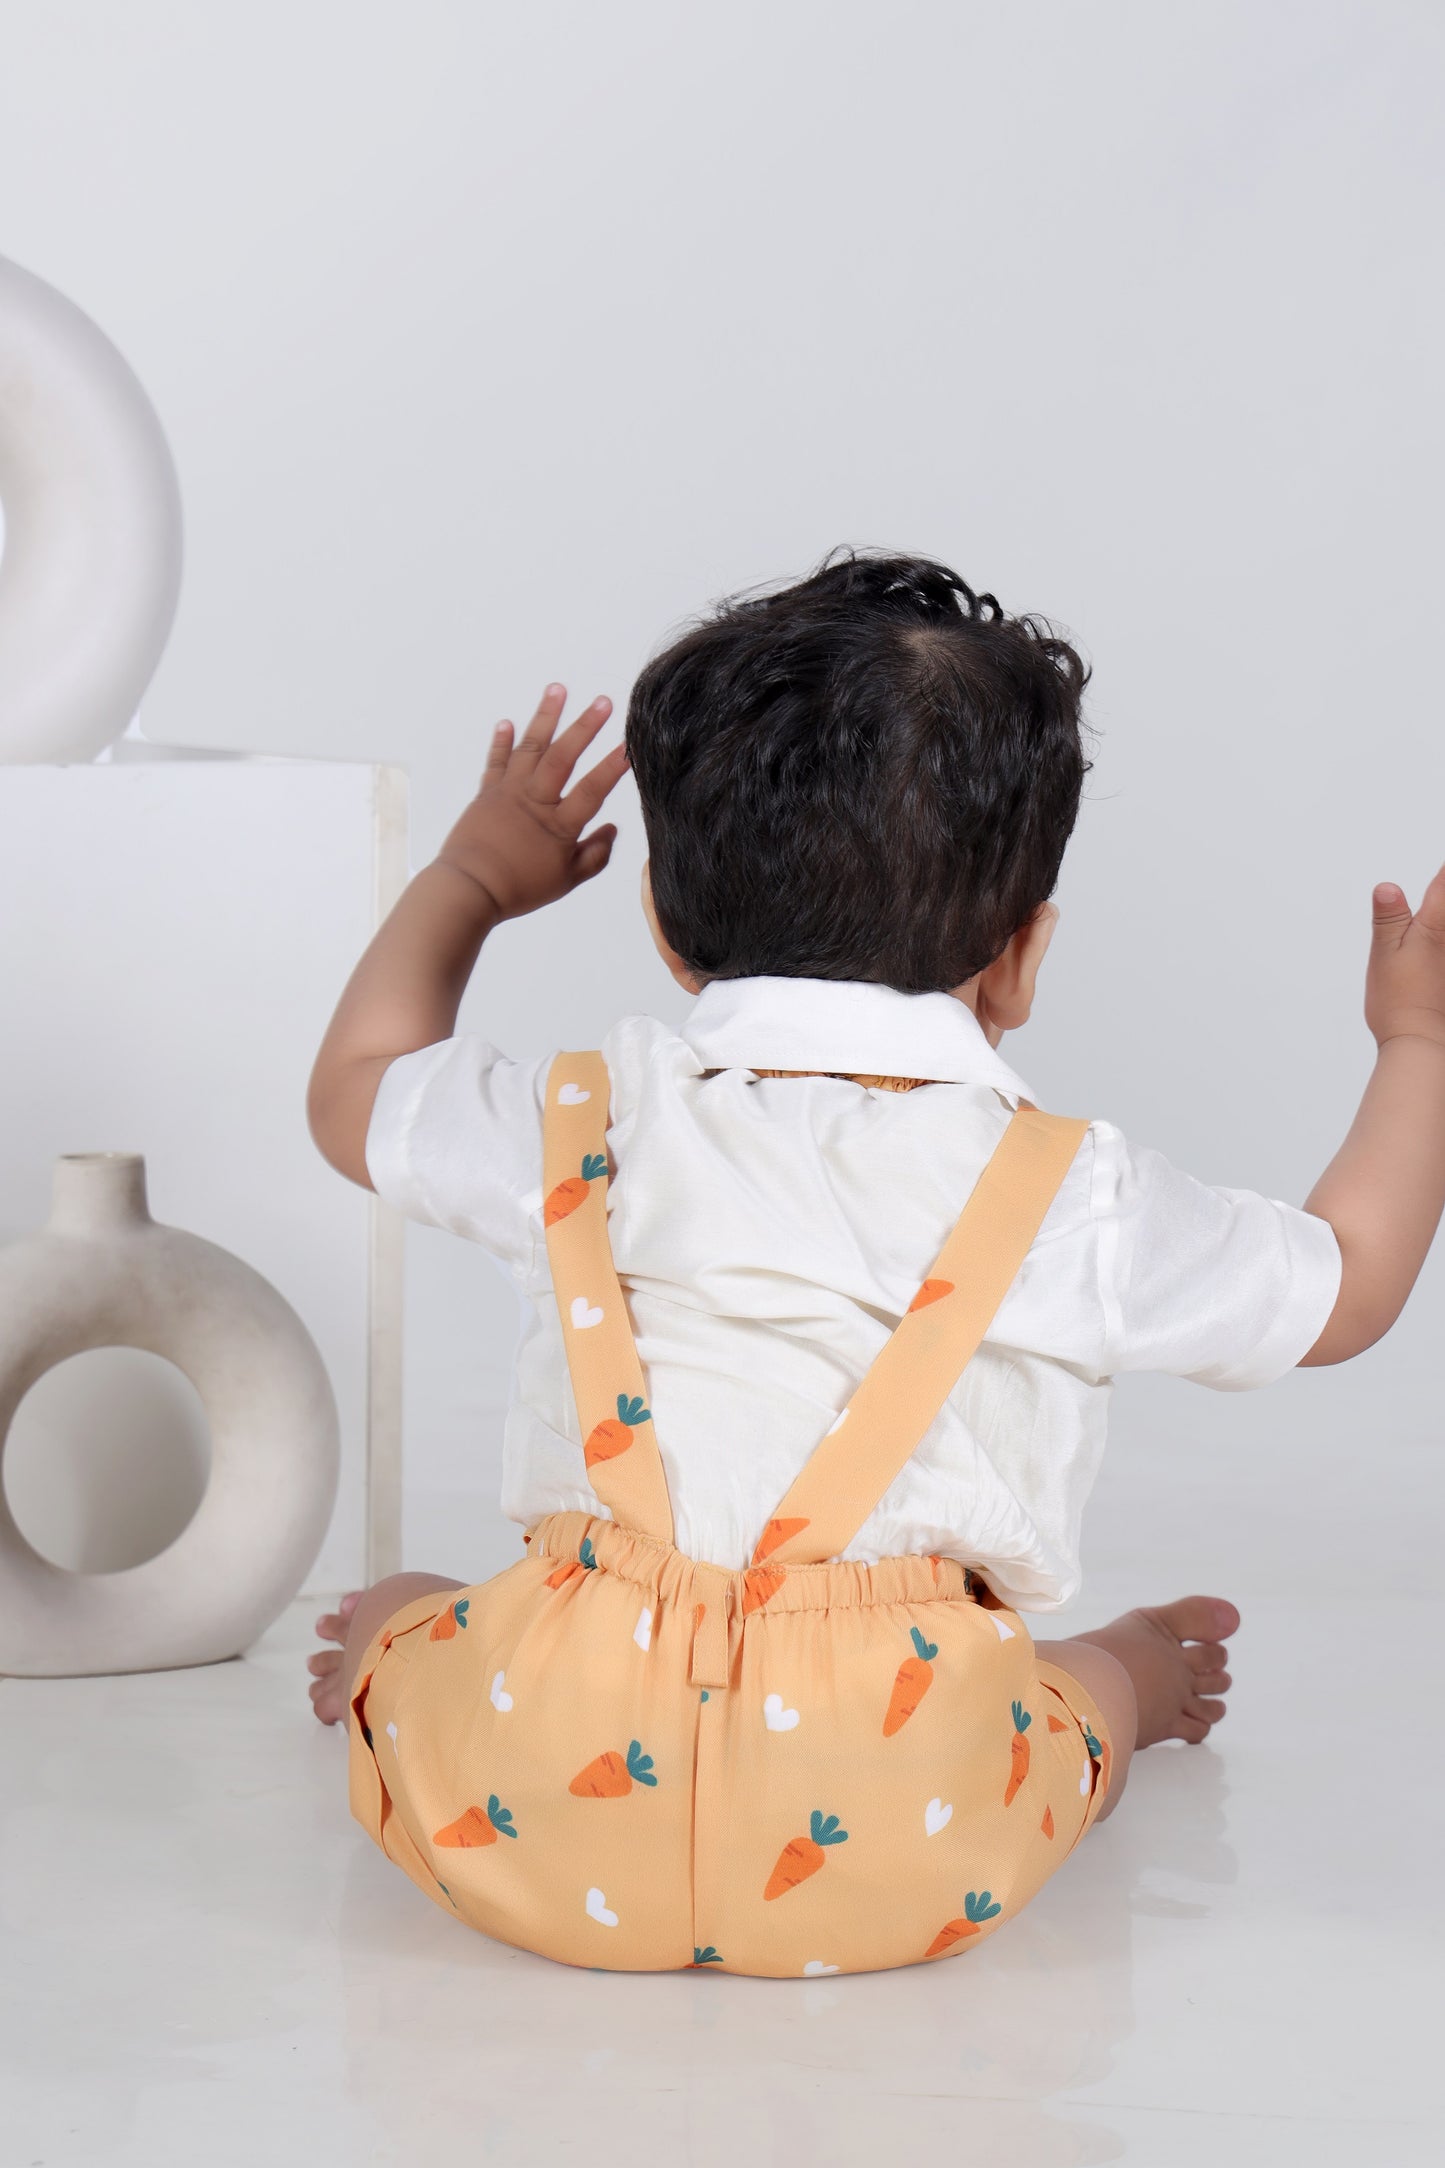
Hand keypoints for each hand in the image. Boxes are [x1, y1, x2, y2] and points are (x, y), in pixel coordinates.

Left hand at [435, 684, 629, 919]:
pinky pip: (496, 762)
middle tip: (604, 701)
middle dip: (585, 726)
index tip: (630, 744)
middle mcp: (535, 801)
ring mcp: (509, 792)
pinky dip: (502, 741)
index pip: (592, 790)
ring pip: (530, 748)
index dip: (612, 767)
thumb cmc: (519, 888)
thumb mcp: (566, 881)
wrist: (468, 888)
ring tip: (558, 689)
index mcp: (559, 825)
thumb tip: (612, 829)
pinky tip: (508, 722)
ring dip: (545, 716)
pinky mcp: (486, 793)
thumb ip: (594, 855)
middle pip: (563, 757)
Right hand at [1366, 864, 1444, 1051]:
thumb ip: (1389, 917)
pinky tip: (1431, 943)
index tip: (1439, 867)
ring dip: (1438, 910)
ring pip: (1443, 923)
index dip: (1443, 872)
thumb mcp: (1384, 954)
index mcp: (1435, 924)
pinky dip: (1436, 940)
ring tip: (1435, 903)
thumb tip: (1388, 886)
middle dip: (1441, 890)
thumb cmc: (1399, 1001)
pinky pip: (1442, 949)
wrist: (1422, 1043)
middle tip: (1436, 886)